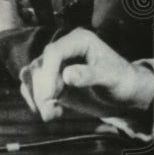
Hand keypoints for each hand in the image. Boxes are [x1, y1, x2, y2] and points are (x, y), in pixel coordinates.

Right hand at [18, 28, 153, 122]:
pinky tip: (54, 111)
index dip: (47, 74)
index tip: (48, 97)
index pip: (54, 52)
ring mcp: (55, 64)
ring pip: (31, 76)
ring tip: (53, 114)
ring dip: (36, 97)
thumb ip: (89, 75)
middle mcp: (64, 48)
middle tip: (50, 113)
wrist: (122, 93)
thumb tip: (67, 75)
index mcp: (79, 40)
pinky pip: (31, 87)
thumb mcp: (110, 77)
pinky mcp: (50, 79)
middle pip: (39, 66)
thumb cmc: (121, 80)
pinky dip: (36, 101)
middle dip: (41, 91)